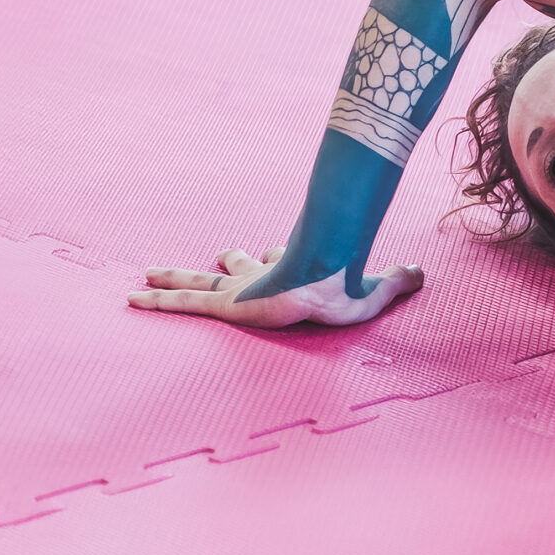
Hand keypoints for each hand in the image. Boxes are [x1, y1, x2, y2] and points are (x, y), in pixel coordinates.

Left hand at [127, 248, 423, 327]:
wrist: (320, 277)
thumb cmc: (343, 286)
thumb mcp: (374, 292)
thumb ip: (395, 282)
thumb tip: (422, 273)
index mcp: (290, 273)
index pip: (273, 263)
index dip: (266, 258)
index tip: (259, 251)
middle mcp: (259, 277)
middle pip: (234, 268)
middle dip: (224, 264)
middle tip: (214, 257)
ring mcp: (237, 290)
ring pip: (196, 283)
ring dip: (170, 278)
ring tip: (144, 277)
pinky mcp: (222, 303)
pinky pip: (183, 303)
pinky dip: (157, 302)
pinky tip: (132, 300)